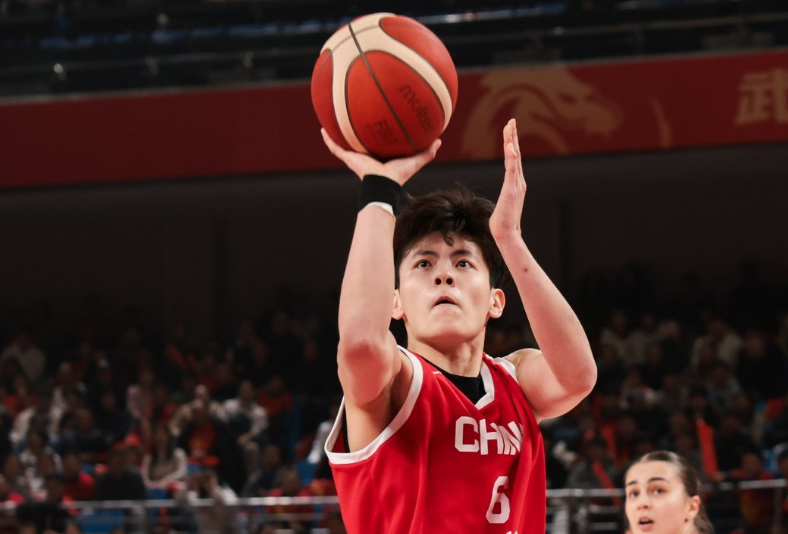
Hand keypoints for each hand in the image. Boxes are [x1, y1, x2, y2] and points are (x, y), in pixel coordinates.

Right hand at [321, 129, 440, 185]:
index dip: (377, 133)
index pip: (377, 142)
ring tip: (331, 119)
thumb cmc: (399, 175)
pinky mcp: (348, 158)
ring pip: (344, 143)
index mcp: (380, 156)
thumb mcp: (415, 160)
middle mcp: (366, 155)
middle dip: (356, 130)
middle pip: (359, 141)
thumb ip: (427, 151)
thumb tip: (439, 140)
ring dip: (337, 133)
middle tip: (354, 115)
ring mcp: (355, 157)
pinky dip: (328, 139)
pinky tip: (323, 129)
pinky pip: (335, 147)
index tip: (376, 121)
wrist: (384, 184)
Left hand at [489, 119, 525, 240]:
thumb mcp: (502, 204)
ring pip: (514, 158)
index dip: (512, 144)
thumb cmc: (502, 222)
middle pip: (516, 154)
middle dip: (513, 137)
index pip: (513, 159)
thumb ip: (504, 196)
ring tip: (510, 127)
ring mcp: (516, 185)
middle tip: (511, 121)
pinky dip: (512, 157)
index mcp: (515, 183)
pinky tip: (511, 147)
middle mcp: (518, 181)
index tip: (510, 130)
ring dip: (512, 142)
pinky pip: (512, 170)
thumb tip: (501, 198)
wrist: (507, 233)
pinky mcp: (512, 190)